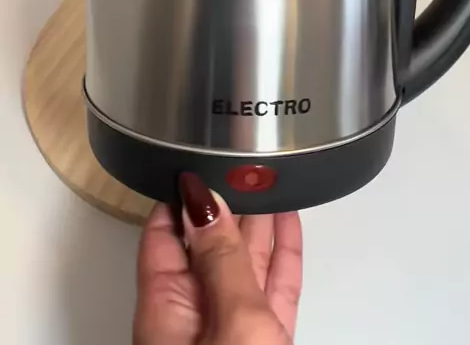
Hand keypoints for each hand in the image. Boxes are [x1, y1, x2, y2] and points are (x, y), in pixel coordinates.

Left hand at [133, 173, 301, 344]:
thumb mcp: (232, 319)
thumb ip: (222, 260)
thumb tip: (205, 202)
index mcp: (165, 311)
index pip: (162, 236)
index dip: (181, 198)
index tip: (200, 162)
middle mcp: (192, 318)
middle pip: (206, 246)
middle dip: (225, 203)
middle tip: (243, 164)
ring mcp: (229, 330)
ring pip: (243, 265)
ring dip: (259, 223)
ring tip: (269, 181)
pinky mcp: (262, 340)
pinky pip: (271, 289)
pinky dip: (282, 255)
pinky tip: (288, 224)